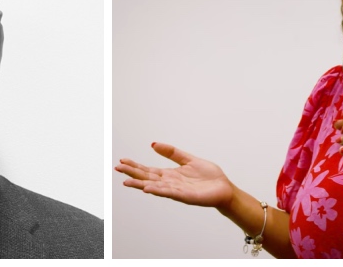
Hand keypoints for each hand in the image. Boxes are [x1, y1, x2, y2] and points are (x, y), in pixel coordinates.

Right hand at [115, 142, 233, 208]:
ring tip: (127, 181)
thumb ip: (172, 153)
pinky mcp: (186, 196)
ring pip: (155, 187)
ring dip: (140, 184)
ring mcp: (177, 191)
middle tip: (117, 168)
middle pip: (147, 177)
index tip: (122, 161)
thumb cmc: (209, 177)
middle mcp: (170, 183)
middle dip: (132, 173)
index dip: (135, 166)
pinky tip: (147, 188)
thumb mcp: (188, 159)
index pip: (149, 170)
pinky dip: (158, 190)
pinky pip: (169, 193)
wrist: (224, 188)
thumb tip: (154, 144)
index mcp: (170, 175)